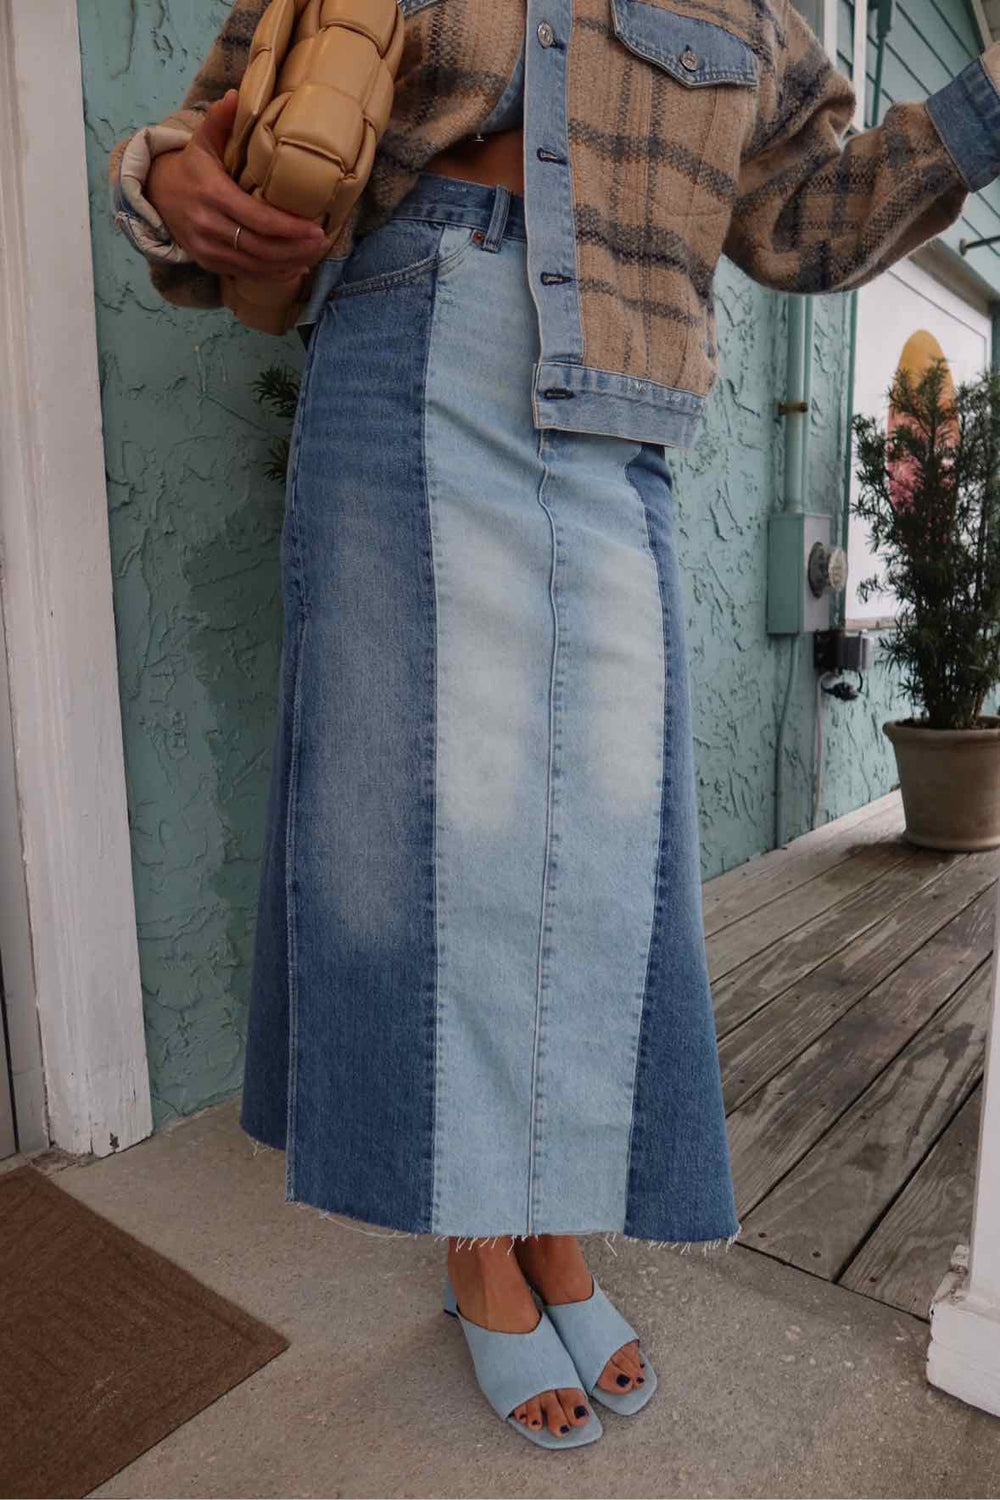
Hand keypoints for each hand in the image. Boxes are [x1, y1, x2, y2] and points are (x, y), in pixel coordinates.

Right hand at [146, 89, 329, 283]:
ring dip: (288, 264)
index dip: (290, 228)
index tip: (316, 228)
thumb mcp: (202, 140)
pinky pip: (245, 274)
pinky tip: (294, 270)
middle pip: (261, 247)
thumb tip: (236, 95)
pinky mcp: (209, 263)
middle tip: (322, 243)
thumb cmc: (191, 167)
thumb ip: (220, 120)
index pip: (258, 219)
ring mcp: (207, 249)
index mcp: (213, 195)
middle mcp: (209, 226)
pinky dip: (272, 275)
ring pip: (255, 265)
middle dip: (295, 249)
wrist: (157, 195)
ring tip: (313, 256)